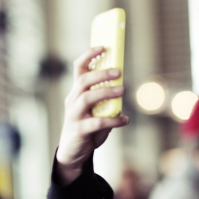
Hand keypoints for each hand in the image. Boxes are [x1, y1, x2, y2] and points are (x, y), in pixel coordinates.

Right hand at [56, 47, 129, 184]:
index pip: (78, 68)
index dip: (89, 55)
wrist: (74, 151)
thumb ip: (106, 99)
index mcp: (77, 92)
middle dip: (101, 74)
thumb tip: (122, 86)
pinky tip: (125, 120)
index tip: (103, 47)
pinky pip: (96, 122)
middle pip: (83, 81)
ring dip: (106, 92)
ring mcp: (74, 115)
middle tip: (119, 72)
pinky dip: (113, 120)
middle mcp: (72, 101)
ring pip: (87, 98)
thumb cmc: (87, 126)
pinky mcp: (79, 130)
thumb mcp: (96, 110)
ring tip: (123, 91)